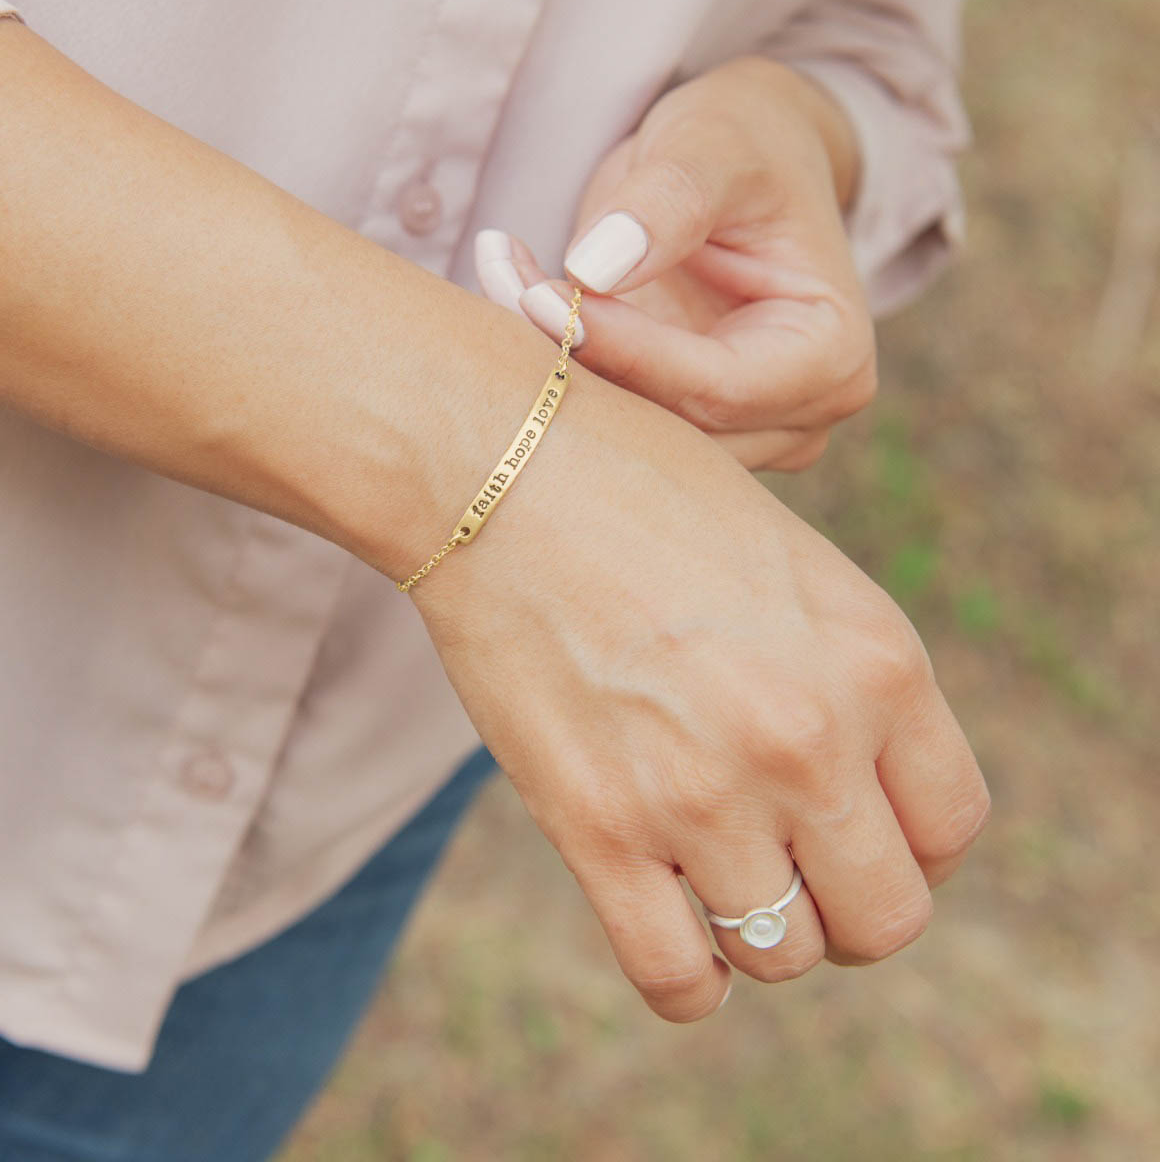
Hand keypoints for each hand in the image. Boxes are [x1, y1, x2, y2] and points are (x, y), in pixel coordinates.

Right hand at [410, 365, 988, 1018]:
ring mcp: (703, 793)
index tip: (860, 834)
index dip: (912, 846)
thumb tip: (856, 783)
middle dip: (850, 909)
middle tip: (796, 871)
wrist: (501, 470)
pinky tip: (676, 932)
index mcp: (878, 660)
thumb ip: (846, 675)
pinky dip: (690, 982)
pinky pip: (678, 981)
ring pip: (785, 954)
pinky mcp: (599, 830)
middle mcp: (810, 739)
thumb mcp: (792, 567)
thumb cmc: (644, 496)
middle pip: (887, 916)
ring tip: (719, 879)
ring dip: (763, 934)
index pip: (952, 825)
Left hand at [476, 56, 874, 470]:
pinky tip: (522, 308)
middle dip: (580, 367)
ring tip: (506, 284)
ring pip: (636, 441)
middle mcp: (798, 421)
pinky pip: (620, 426)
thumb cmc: (744, 145)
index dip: (623, 349)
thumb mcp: (713, 145)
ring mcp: (745, 438)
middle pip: (673, 431)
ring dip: (560, 376)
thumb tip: (597, 267)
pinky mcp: (691, 434)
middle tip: (503, 285)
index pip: (716, 387)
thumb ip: (667, 201)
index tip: (537, 296)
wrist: (745, 167)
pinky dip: (565, 377)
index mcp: (832, 359)